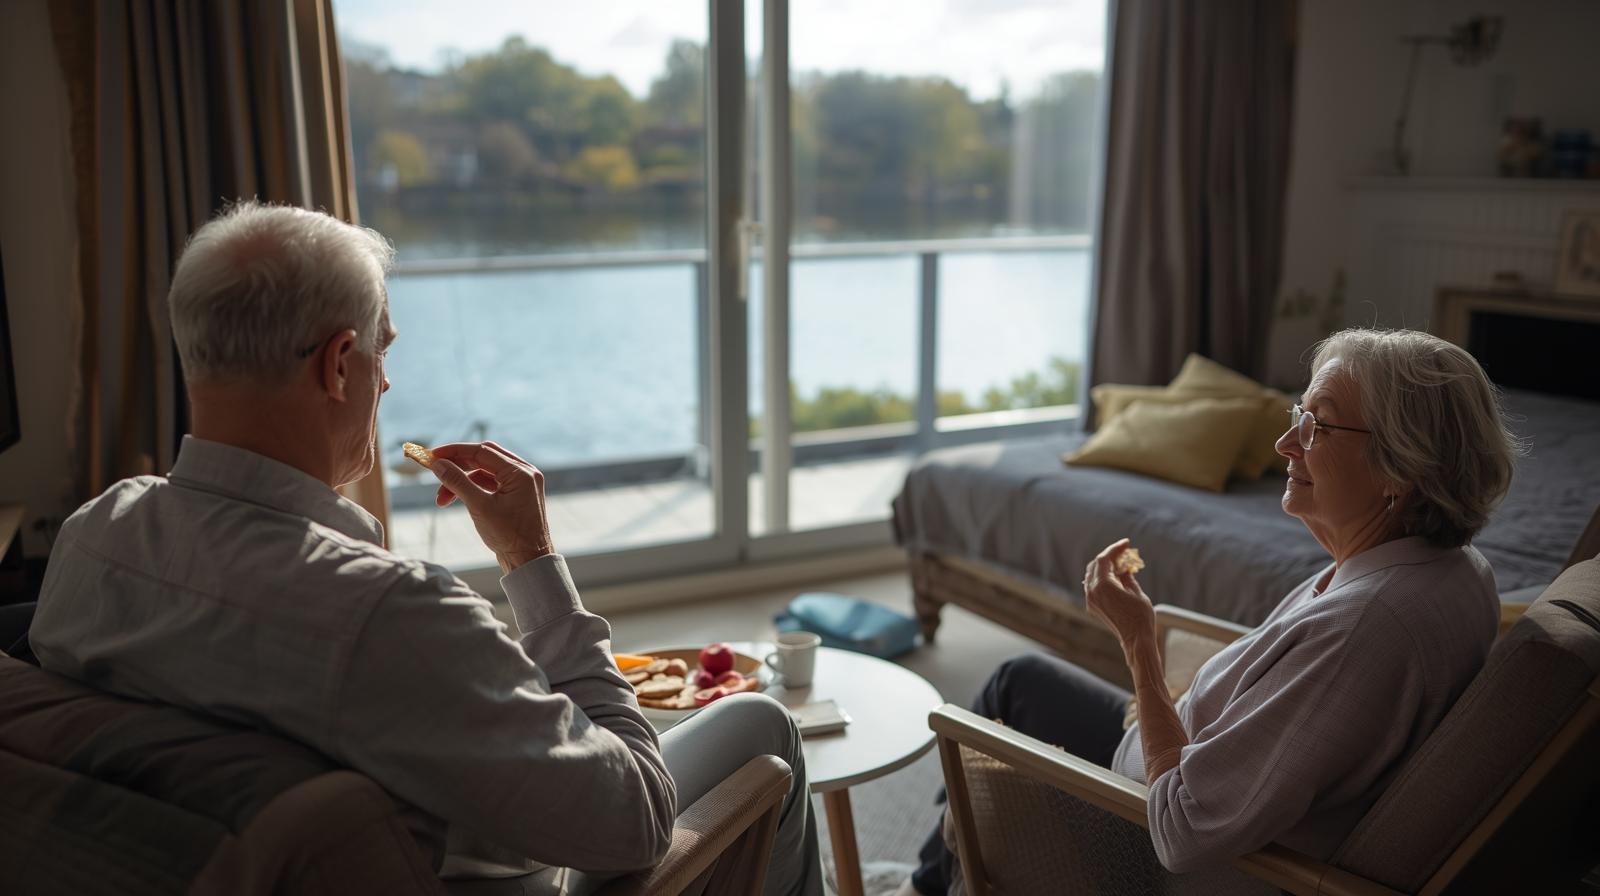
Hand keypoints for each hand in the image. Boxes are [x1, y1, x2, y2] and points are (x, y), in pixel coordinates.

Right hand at [427, 441, 553, 572]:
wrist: (528, 562)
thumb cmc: (509, 537)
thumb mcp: (479, 507)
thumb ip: (458, 482)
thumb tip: (438, 464)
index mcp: (520, 473)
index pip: (482, 451)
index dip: (455, 451)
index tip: (432, 456)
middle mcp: (524, 473)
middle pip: (484, 458)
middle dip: (457, 466)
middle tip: (435, 472)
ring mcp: (521, 484)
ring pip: (485, 472)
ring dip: (462, 481)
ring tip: (441, 499)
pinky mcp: (516, 495)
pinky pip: (490, 483)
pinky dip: (472, 489)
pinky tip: (457, 499)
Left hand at [1083, 538, 1154, 648]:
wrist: (1136, 640)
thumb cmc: (1140, 616)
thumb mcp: (1136, 591)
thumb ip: (1127, 575)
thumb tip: (1123, 567)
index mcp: (1103, 585)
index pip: (1104, 559)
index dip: (1115, 548)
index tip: (1126, 543)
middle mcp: (1092, 591)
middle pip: (1096, 565)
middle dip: (1109, 557)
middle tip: (1124, 553)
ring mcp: (1091, 600)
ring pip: (1092, 575)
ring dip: (1105, 567)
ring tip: (1121, 564)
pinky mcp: (1093, 607)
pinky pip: (1093, 586)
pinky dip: (1102, 578)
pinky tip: (1115, 577)